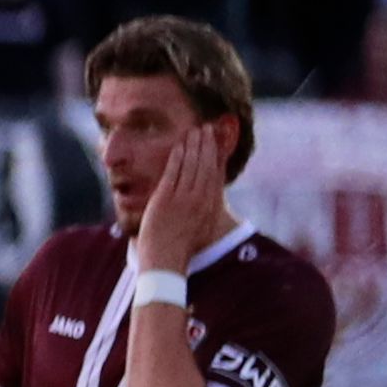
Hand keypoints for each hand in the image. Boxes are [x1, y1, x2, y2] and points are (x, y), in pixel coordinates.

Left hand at [134, 128, 229, 272]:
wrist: (166, 259)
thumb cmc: (182, 246)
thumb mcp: (202, 226)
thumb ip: (206, 209)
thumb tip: (210, 198)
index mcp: (210, 205)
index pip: (217, 173)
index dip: (219, 154)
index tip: (220, 140)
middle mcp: (200, 200)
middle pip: (207, 165)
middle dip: (208, 144)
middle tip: (207, 128)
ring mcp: (183, 198)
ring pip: (191, 165)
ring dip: (193, 146)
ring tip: (194, 131)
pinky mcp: (166, 199)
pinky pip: (173, 172)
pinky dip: (177, 157)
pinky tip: (179, 146)